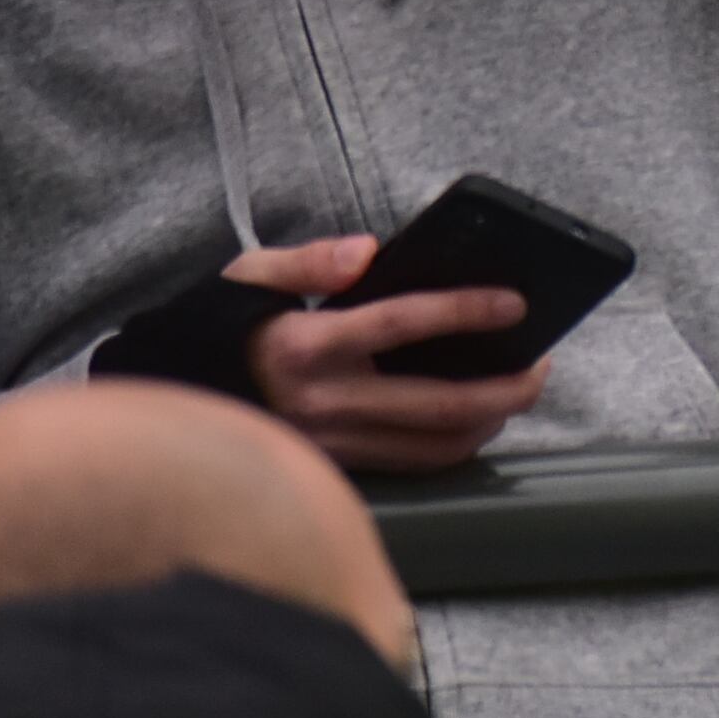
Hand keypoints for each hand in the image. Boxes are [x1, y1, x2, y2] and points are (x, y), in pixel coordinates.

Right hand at [227, 233, 544, 475]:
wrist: (176, 402)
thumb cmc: (221, 332)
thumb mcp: (249, 279)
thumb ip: (309, 261)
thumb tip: (369, 251)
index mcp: (302, 346)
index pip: (400, 324)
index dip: (464, 312)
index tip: (515, 303)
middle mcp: (321, 402)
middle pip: (436, 404)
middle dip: (504, 388)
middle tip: (542, 364)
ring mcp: (329, 443)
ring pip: (432, 445)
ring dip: (489, 421)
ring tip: (519, 388)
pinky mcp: (335, 466)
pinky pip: (410, 463)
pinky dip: (455, 444)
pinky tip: (478, 418)